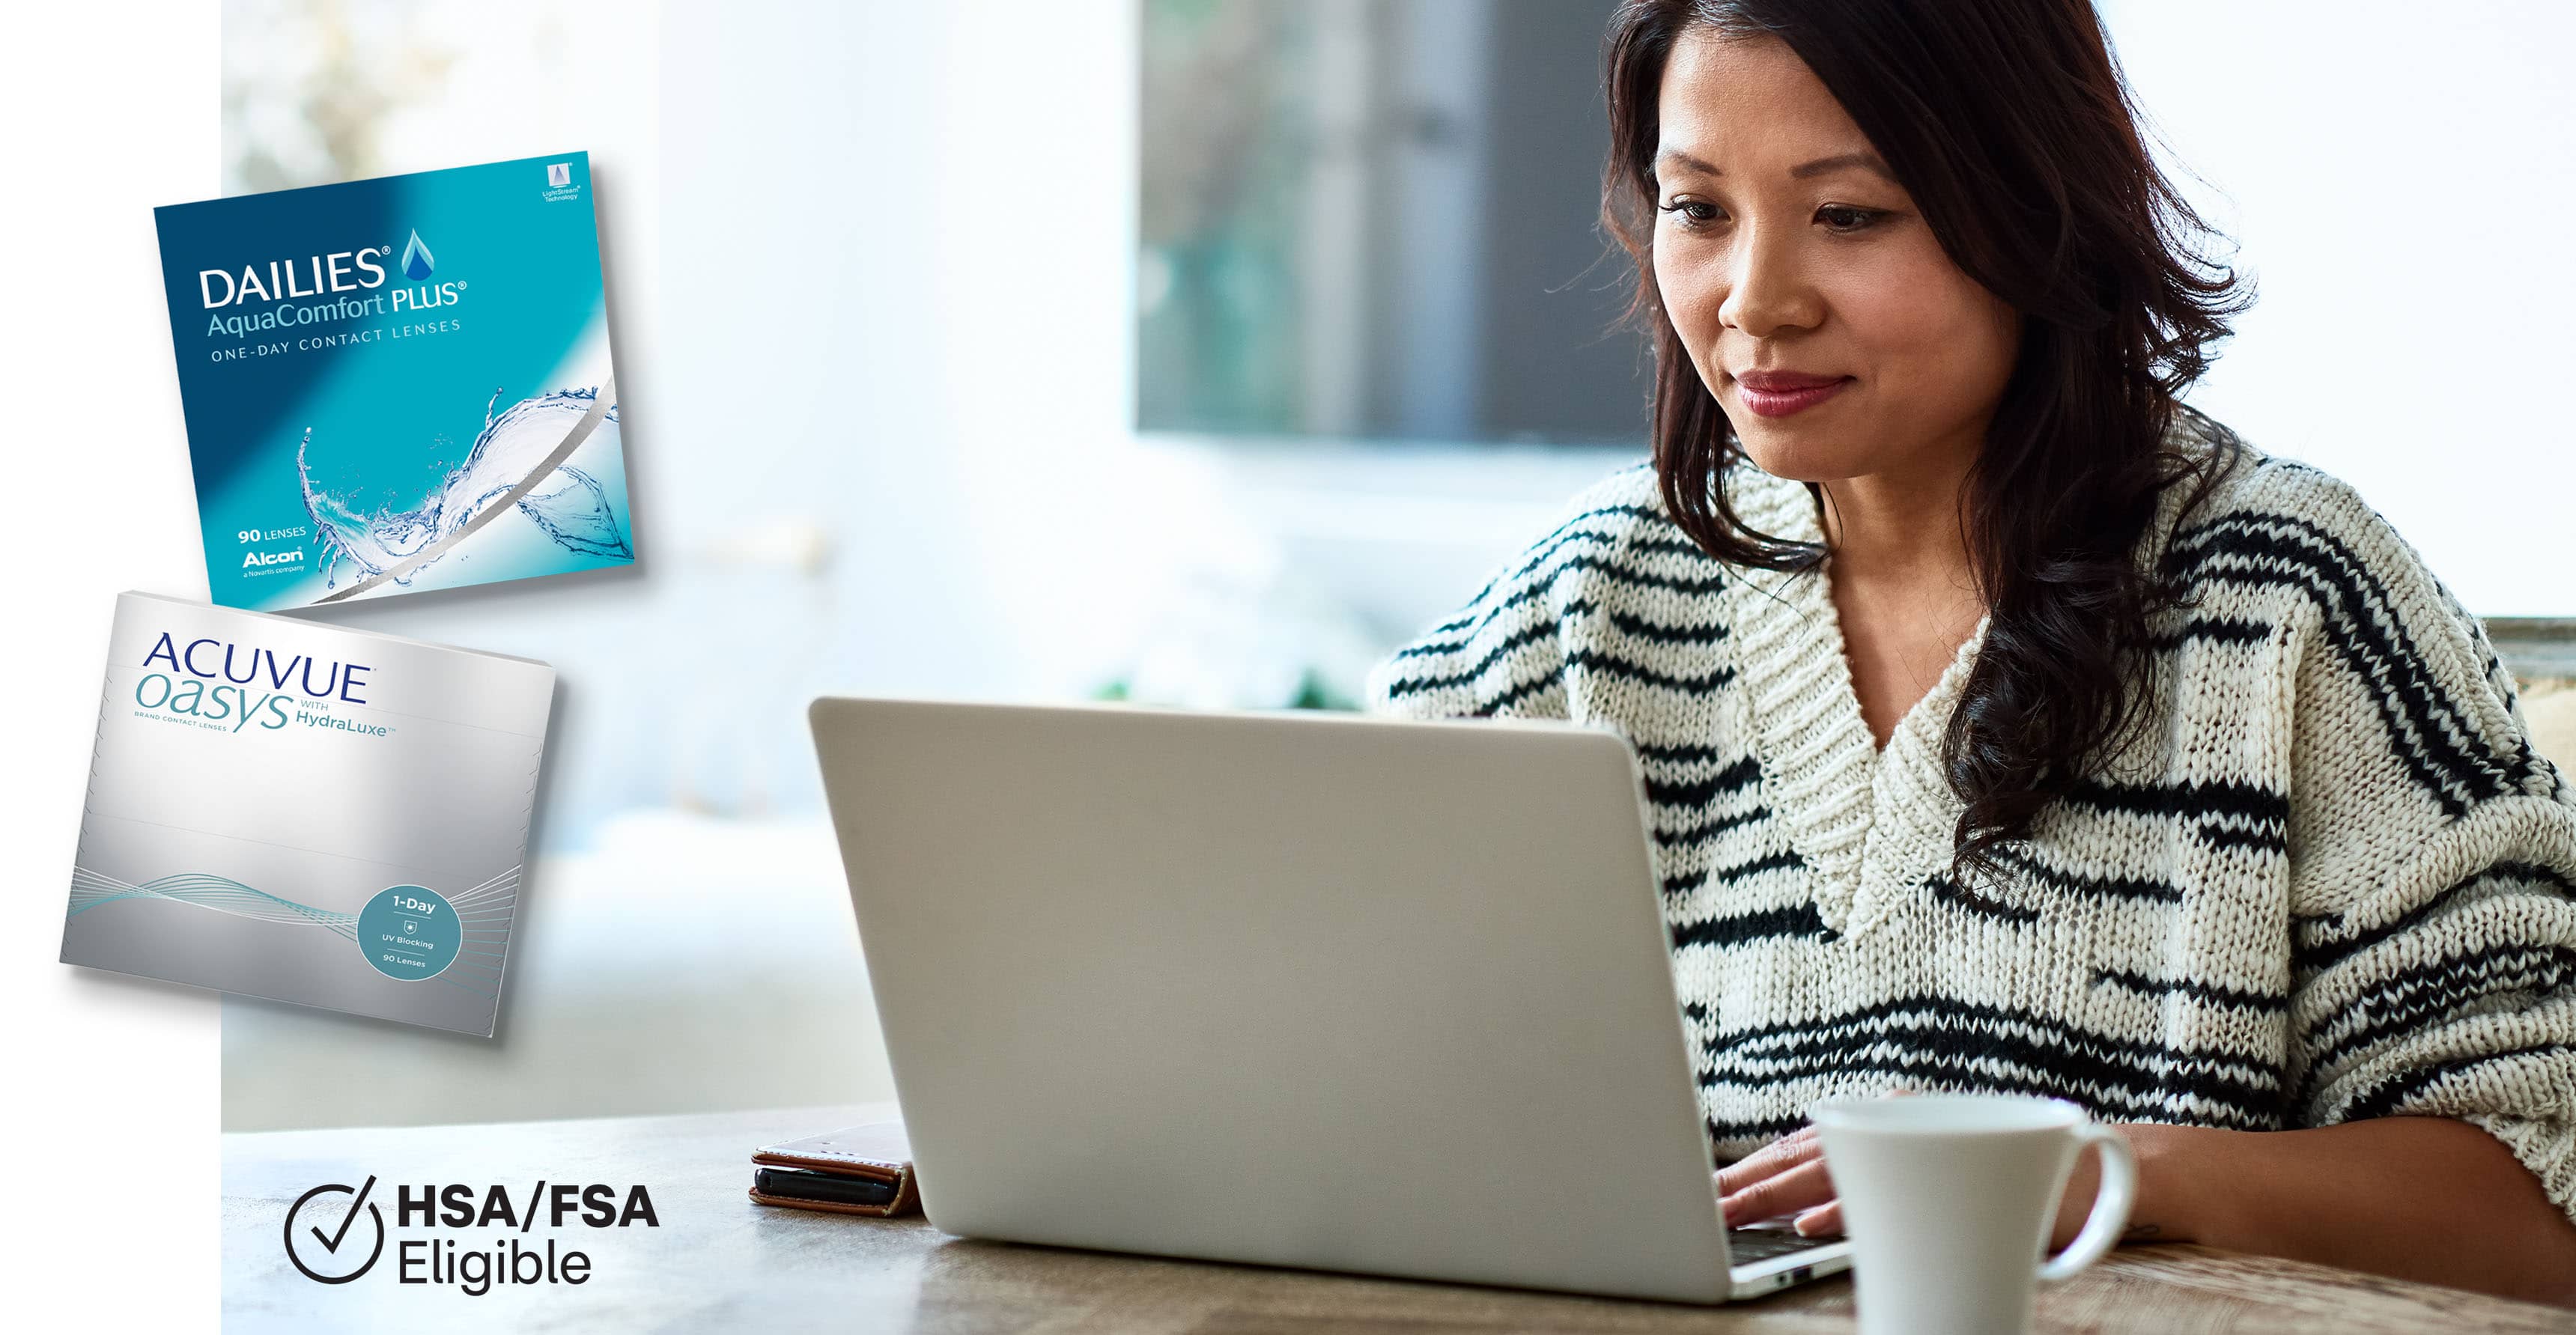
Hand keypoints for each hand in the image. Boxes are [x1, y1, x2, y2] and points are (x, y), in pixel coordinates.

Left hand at [1716, 1119, 2143, 1246]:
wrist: (2104, 1175)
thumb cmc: (2010, 1186)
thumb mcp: (1930, 1183)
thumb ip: (1871, 1190)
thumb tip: (1801, 1216)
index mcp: (1889, 1116)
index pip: (1804, 1145)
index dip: (1752, 1170)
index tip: (1711, 1193)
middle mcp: (1901, 1116)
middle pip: (1805, 1155)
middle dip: (1746, 1185)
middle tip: (1702, 1207)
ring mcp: (1928, 1141)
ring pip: (1834, 1173)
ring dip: (1774, 1199)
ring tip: (1729, 1216)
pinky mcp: (1958, 1175)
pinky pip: (1889, 1197)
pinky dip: (1841, 1214)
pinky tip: (1805, 1228)